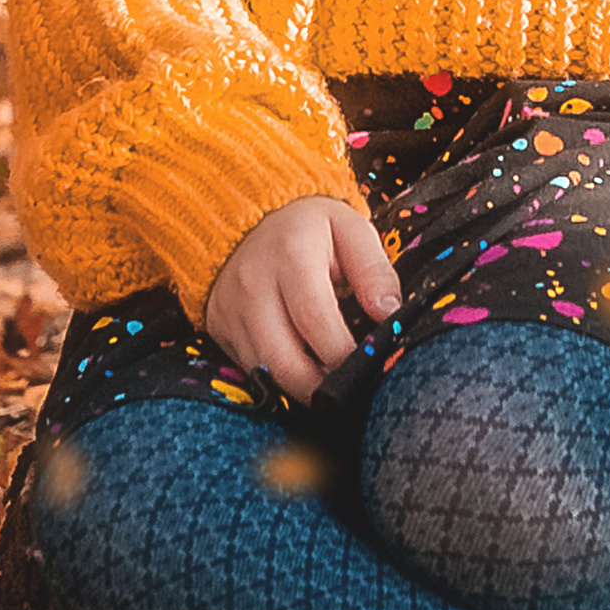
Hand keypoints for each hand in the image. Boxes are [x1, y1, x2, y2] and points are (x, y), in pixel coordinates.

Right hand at [202, 196, 400, 403]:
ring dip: (300, 387)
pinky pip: (249, 367)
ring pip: (263, 371)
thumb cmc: (311, 227)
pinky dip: (277, 377)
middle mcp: (252, 285)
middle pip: (283, 359)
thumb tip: (390, 313)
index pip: (316, 320)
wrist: (252, 218)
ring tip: (329, 383)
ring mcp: (229, 309)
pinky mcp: (218, 326)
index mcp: (291, 254)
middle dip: (320, 387)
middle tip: (349, 391)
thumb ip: (374, 270)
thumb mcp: (351, 229)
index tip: (366, 368)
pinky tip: (303, 370)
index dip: (343, 354)